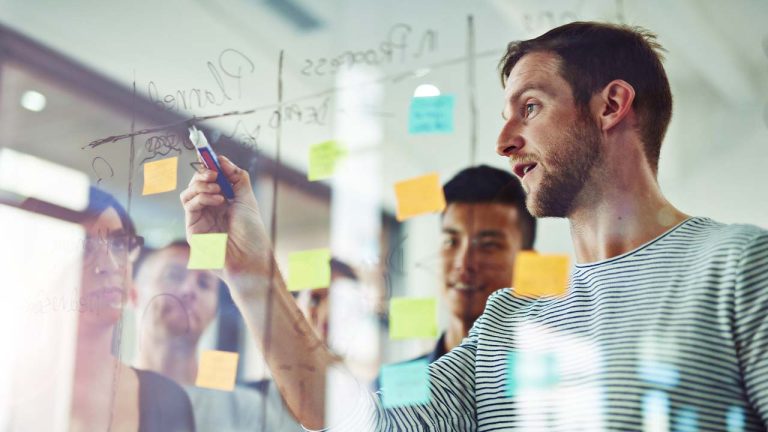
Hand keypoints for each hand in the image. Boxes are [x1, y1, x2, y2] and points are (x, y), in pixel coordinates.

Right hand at [180, 156, 274, 293]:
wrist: (251, 258)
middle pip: (196, 184)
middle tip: (214, 173)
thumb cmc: (252, 232)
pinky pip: (189, 206)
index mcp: (222, 202)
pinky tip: (217, 200)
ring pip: (188, 193)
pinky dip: (201, 197)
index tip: (208, 153)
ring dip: (201, 185)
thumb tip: (221, 158)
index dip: (207, 165)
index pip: (209, 179)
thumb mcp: (247, 199)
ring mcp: (200, 219)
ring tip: (218, 189)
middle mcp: (209, 210)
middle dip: (203, 174)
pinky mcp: (193, 229)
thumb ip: (236, 177)